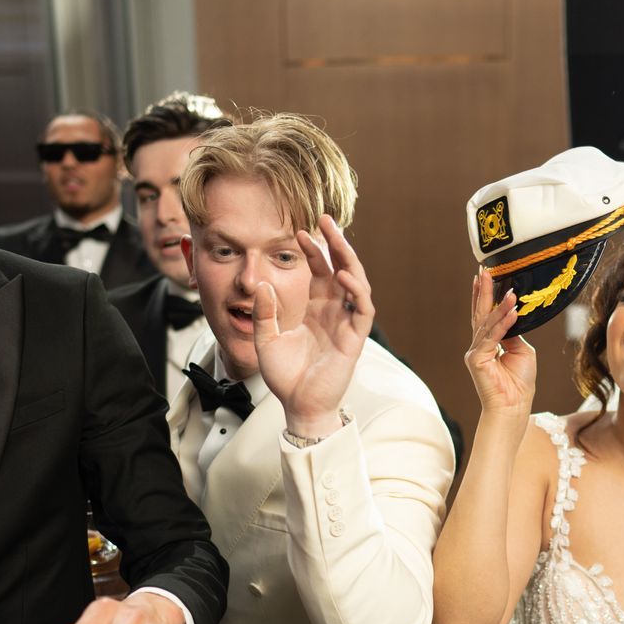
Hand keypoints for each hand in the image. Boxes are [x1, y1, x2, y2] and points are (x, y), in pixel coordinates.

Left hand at [254, 214, 372, 438]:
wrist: (298, 404)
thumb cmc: (285, 375)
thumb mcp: (266, 338)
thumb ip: (264, 312)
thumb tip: (260, 284)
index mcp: (314, 308)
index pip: (319, 270)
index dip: (313, 250)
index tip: (300, 231)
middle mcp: (333, 311)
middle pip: (340, 269)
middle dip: (335, 244)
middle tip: (326, 219)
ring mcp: (346, 323)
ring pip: (356, 283)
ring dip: (349, 260)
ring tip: (338, 239)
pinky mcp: (355, 338)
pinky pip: (363, 309)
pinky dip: (357, 291)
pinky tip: (344, 276)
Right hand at [466, 271, 535, 416]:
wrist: (514, 407)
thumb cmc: (519, 383)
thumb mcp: (521, 350)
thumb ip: (513, 333)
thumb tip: (511, 316)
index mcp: (488, 343)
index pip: (485, 315)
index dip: (484, 296)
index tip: (484, 276)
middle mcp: (478, 346)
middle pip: (480, 314)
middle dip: (483, 291)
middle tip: (485, 271)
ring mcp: (475, 352)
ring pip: (487, 323)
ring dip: (499, 306)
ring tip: (510, 291)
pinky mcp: (476, 360)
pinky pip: (492, 337)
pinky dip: (503, 323)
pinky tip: (512, 311)